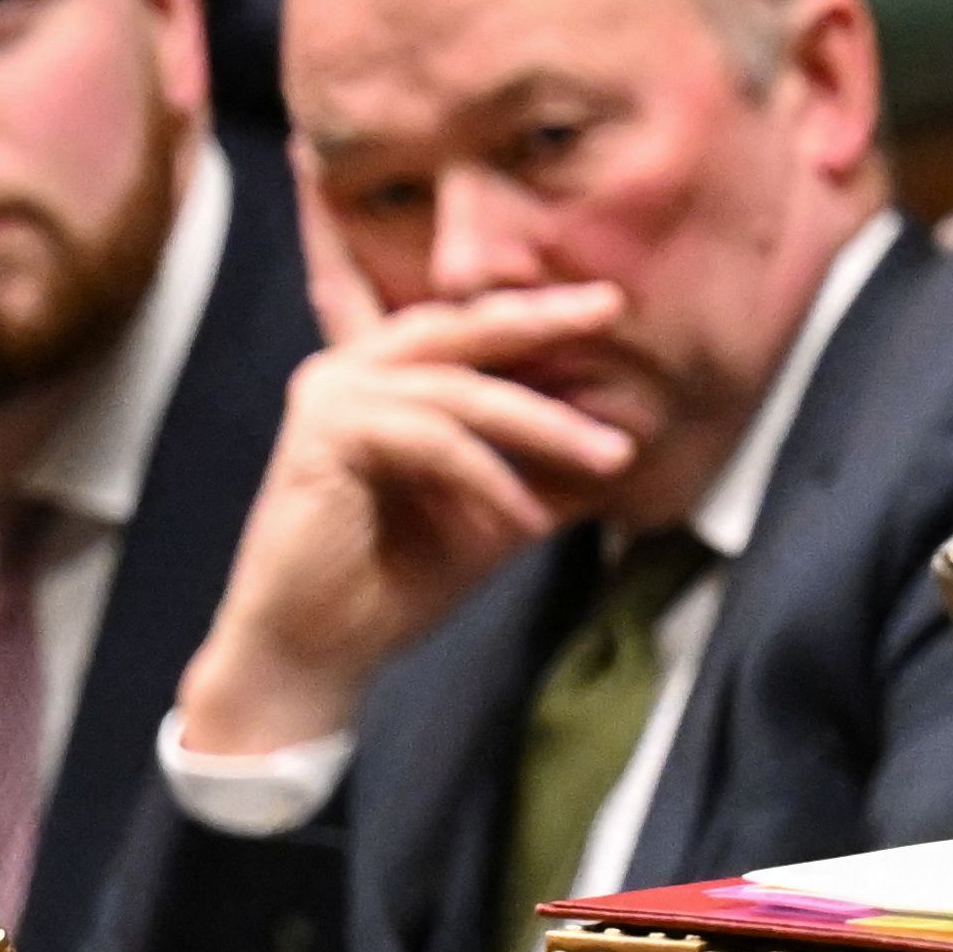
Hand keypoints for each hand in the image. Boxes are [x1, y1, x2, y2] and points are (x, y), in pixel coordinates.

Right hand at [171, 270, 639, 756]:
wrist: (318, 651)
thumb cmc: (399, 579)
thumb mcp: (497, 510)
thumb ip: (547, 467)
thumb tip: (634, 435)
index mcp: (387, 377)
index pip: (469, 328)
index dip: (537, 310)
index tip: (611, 301)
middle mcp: (351, 370)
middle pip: (463, 329)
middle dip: (544, 318)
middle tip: (611, 306)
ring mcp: (331, 395)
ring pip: (461, 392)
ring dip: (545, 425)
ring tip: (613, 458)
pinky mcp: (322, 434)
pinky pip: (432, 440)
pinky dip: (490, 477)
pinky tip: (529, 521)